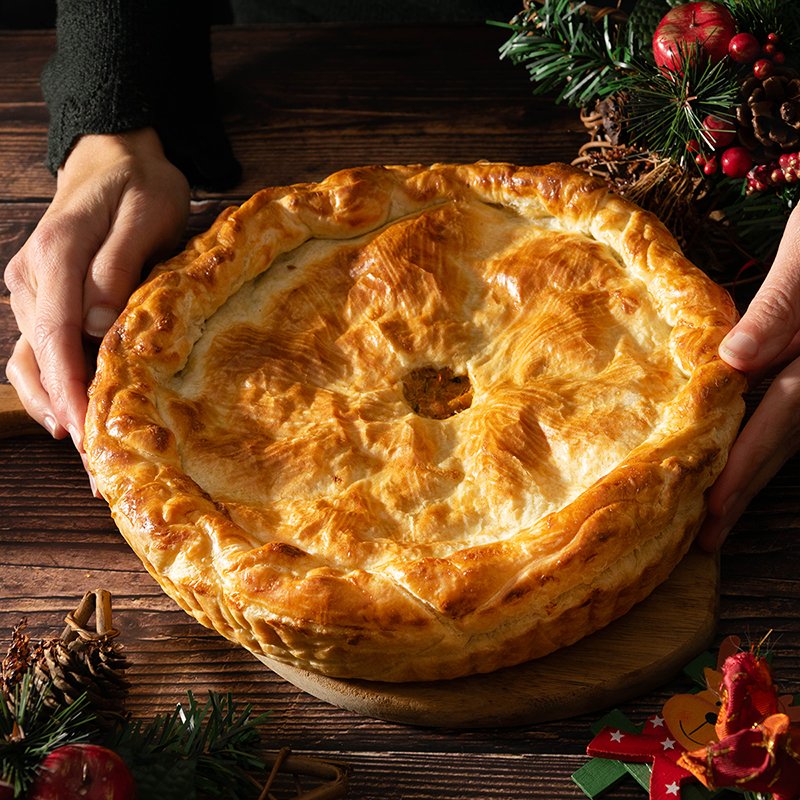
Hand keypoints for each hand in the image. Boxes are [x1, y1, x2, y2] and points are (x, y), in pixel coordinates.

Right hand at [4, 128, 189, 450]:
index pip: (56, 332)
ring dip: (52, 403)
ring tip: (82, 447)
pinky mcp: (39, 294)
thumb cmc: (139, 184)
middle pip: (38, 353)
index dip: (70, 385)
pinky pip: (36, 346)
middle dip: (64, 409)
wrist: (114, 157)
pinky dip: (48, 382)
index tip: (86, 427)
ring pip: (28, 356)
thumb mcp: (145, 211)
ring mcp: (29, 286)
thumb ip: (118, 264)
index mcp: (57, 252)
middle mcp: (31, 274)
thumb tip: (96, 321)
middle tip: (95, 461)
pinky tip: (66, 413)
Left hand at [698, 204, 799, 550]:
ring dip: (759, 466)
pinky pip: (798, 398)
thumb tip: (734, 365)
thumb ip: (785, 305)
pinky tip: (747, 446)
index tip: (710, 517)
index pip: (781, 419)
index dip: (746, 471)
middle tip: (706, 535)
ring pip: (799, 425)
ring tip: (720, 508)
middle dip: (748, 486)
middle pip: (790, 436)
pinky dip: (774, 431)